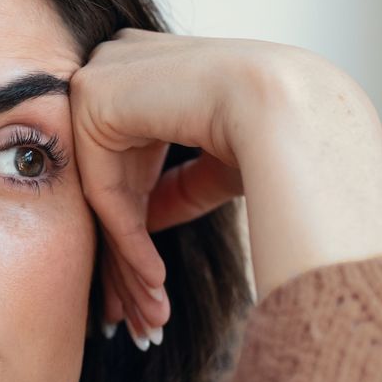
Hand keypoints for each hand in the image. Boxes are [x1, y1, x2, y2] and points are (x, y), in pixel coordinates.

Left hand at [68, 31, 381, 342]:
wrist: (289, 105)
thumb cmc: (275, 130)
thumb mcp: (213, 165)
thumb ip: (173, 186)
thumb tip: (143, 223)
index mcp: (148, 67)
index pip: (128, 158)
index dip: (139, 227)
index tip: (151, 282)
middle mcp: (118, 64)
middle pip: (112, 182)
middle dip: (126, 259)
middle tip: (137, 314)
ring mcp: (100, 78)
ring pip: (108, 196)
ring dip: (132, 266)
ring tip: (150, 316)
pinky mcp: (92, 101)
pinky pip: (107, 193)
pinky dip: (131, 243)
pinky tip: (157, 284)